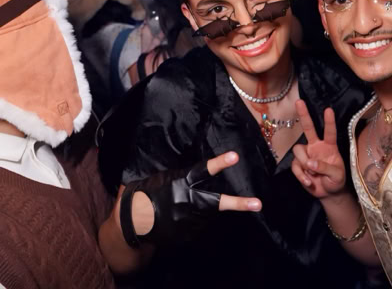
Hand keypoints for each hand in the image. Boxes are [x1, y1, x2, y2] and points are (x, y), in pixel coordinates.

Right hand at [121, 151, 260, 247]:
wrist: (133, 222)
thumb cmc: (147, 193)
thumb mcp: (164, 177)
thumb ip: (183, 176)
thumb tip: (199, 174)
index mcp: (181, 183)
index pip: (204, 171)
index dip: (219, 163)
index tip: (235, 156)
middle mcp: (188, 202)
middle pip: (218, 203)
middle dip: (239, 204)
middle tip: (258, 204)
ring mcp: (189, 221)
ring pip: (207, 214)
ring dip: (201, 209)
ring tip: (181, 207)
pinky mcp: (188, 234)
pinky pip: (197, 225)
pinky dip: (193, 220)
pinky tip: (179, 217)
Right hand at [291, 100, 345, 200]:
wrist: (329, 193)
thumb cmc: (336, 181)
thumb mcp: (337, 175)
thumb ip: (325, 167)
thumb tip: (310, 163)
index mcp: (329, 146)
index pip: (329, 132)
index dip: (329, 121)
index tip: (328, 109)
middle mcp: (316, 146)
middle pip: (308, 128)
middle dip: (304, 115)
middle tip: (299, 101)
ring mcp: (306, 155)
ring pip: (298, 150)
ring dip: (305, 163)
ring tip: (313, 174)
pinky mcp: (299, 165)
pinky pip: (295, 166)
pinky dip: (301, 175)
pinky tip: (309, 181)